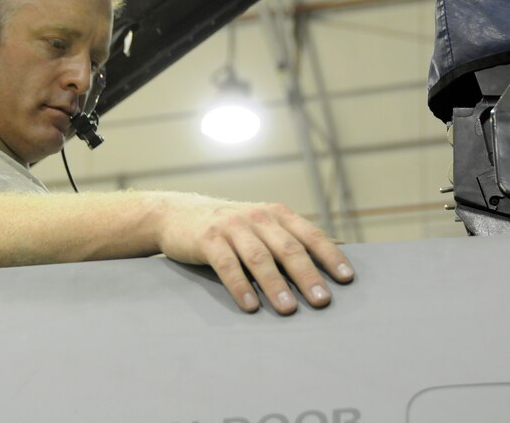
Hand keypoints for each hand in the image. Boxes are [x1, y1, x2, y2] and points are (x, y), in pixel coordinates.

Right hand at [157, 195, 353, 314]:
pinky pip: (227, 265)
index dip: (329, 257)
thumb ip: (292, 237)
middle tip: (322, 301)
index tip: (346, 279)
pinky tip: (250, 305)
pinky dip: (240, 286)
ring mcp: (232, 227)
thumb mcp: (262, 225)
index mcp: (276, 214)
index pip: (310, 235)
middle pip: (287, 248)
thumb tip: (338, 252)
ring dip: (275, 285)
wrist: (178, 214)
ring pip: (259, 258)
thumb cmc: (229, 227)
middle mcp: (257, 217)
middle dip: (307, 276)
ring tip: (288, 309)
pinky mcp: (208, 239)